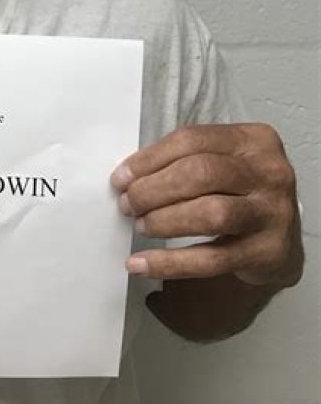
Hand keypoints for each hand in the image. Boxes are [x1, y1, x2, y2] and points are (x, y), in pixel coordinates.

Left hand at [110, 124, 303, 285]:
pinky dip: (170, 262)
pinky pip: (212, 259)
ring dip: (163, 220)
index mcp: (253, 140)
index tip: (121, 178)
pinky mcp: (269, 252)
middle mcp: (269, 172)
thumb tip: (128, 177)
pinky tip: (141, 263)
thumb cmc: (240, 193)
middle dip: (153, 189)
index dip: (149, 159)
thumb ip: (184, 161)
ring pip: (210, 214)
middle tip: (127, 204)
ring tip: (139, 225)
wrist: (282, 239)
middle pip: (201, 173)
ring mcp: (273, 213)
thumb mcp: (223, 162)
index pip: (192, 140)